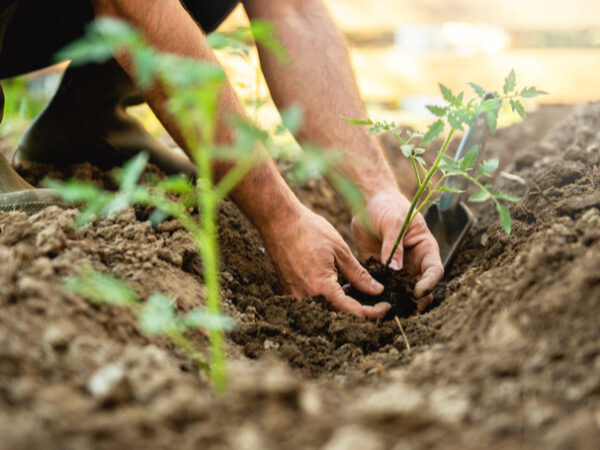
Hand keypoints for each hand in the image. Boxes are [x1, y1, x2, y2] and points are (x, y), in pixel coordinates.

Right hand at [262, 204, 390, 319]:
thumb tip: (377, 290)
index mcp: (322, 288)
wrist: (279, 221)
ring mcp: (295, 296)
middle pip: (339, 316)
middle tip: (376, 301)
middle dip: (361, 311)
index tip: (387, 306)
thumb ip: (359, 275)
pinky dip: (330, 298)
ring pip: (326, 310)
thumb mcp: (340, 251)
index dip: (374, 312)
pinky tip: (339, 284)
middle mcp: (307, 298)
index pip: (353, 312)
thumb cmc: (309, 230)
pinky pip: (314, 302)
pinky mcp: (290, 290)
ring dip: (345, 305)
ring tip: (358, 290)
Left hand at [351, 189, 443, 310]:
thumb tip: (395, 271)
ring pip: (401, 291)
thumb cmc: (388, 206)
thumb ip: (394, 246)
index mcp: (425, 249)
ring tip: (385, 308)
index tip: (417, 292)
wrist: (368, 202)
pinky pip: (381, 285)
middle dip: (415, 300)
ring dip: (395, 300)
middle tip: (404, 309)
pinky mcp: (380, 270)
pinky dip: (376, 293)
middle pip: (421, 287)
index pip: (434, 271)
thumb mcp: (393, 223)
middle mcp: (414, 262)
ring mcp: (397, 268)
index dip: (429, 283)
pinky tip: (367, 300)